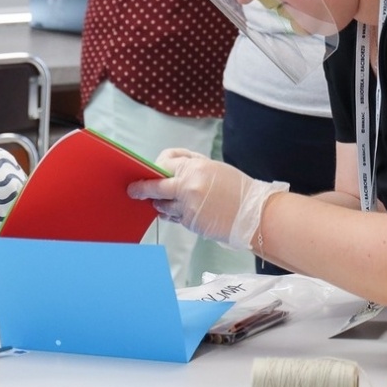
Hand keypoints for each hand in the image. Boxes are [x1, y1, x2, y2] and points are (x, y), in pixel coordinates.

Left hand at [126, 148, 287, 250]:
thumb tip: (169, 168)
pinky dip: (176, 214)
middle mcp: (188, 187)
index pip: (165, 162)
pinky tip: (185, 211)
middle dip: (141, 188)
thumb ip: (191, 166)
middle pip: (154, 186)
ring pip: (162, 205)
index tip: (153, 169)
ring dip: (161, 204)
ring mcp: (187, 207)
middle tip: (133, 190)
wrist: (253, 214)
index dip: (158, 165)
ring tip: (165, 202)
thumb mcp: (215, 168)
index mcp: (196, 168)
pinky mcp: (190, 223)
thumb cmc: (238, 189)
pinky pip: (175, 217)